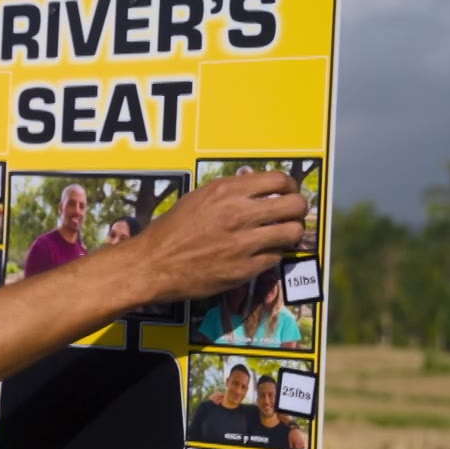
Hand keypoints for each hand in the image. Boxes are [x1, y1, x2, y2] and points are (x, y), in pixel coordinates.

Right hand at [132, 171, 307, 301]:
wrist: (151, 265)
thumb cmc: (171, 231)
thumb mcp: (197, 198)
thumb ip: (230, 192)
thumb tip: (259, 189)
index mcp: (226, 191)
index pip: (280, 179)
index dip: (290, 186)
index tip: (287, 193)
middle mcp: (238, 214)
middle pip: (295, 205)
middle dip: (298, 209)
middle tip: (291, 214)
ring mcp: (243, 243)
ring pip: (292, 232)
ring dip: (290, 233)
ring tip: (281, 235)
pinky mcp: (244, 269)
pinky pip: (276, 257)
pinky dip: (271, 254)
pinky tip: (259, 253)